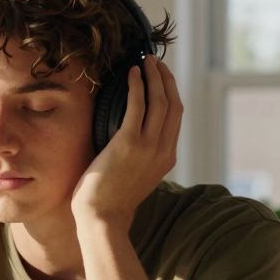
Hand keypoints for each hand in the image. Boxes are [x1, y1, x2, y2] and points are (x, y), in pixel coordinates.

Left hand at [71, 55, 182, 229]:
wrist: (103, 218)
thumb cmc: (111, 199)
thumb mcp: (137, 176)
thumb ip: (141, 157)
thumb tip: (131, 138)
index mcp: (167, 158)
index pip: (176, 118)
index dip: (171, 93)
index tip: (163, 78)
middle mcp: (163, 150)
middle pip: (173, 105)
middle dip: (166, 80)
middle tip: (156, 63)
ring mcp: (148, 147)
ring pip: (160, 102)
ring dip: (154, 77)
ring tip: (146, 62)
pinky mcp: (129, 143)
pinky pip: (137, 106)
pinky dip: (137, 86)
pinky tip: (132, 74)